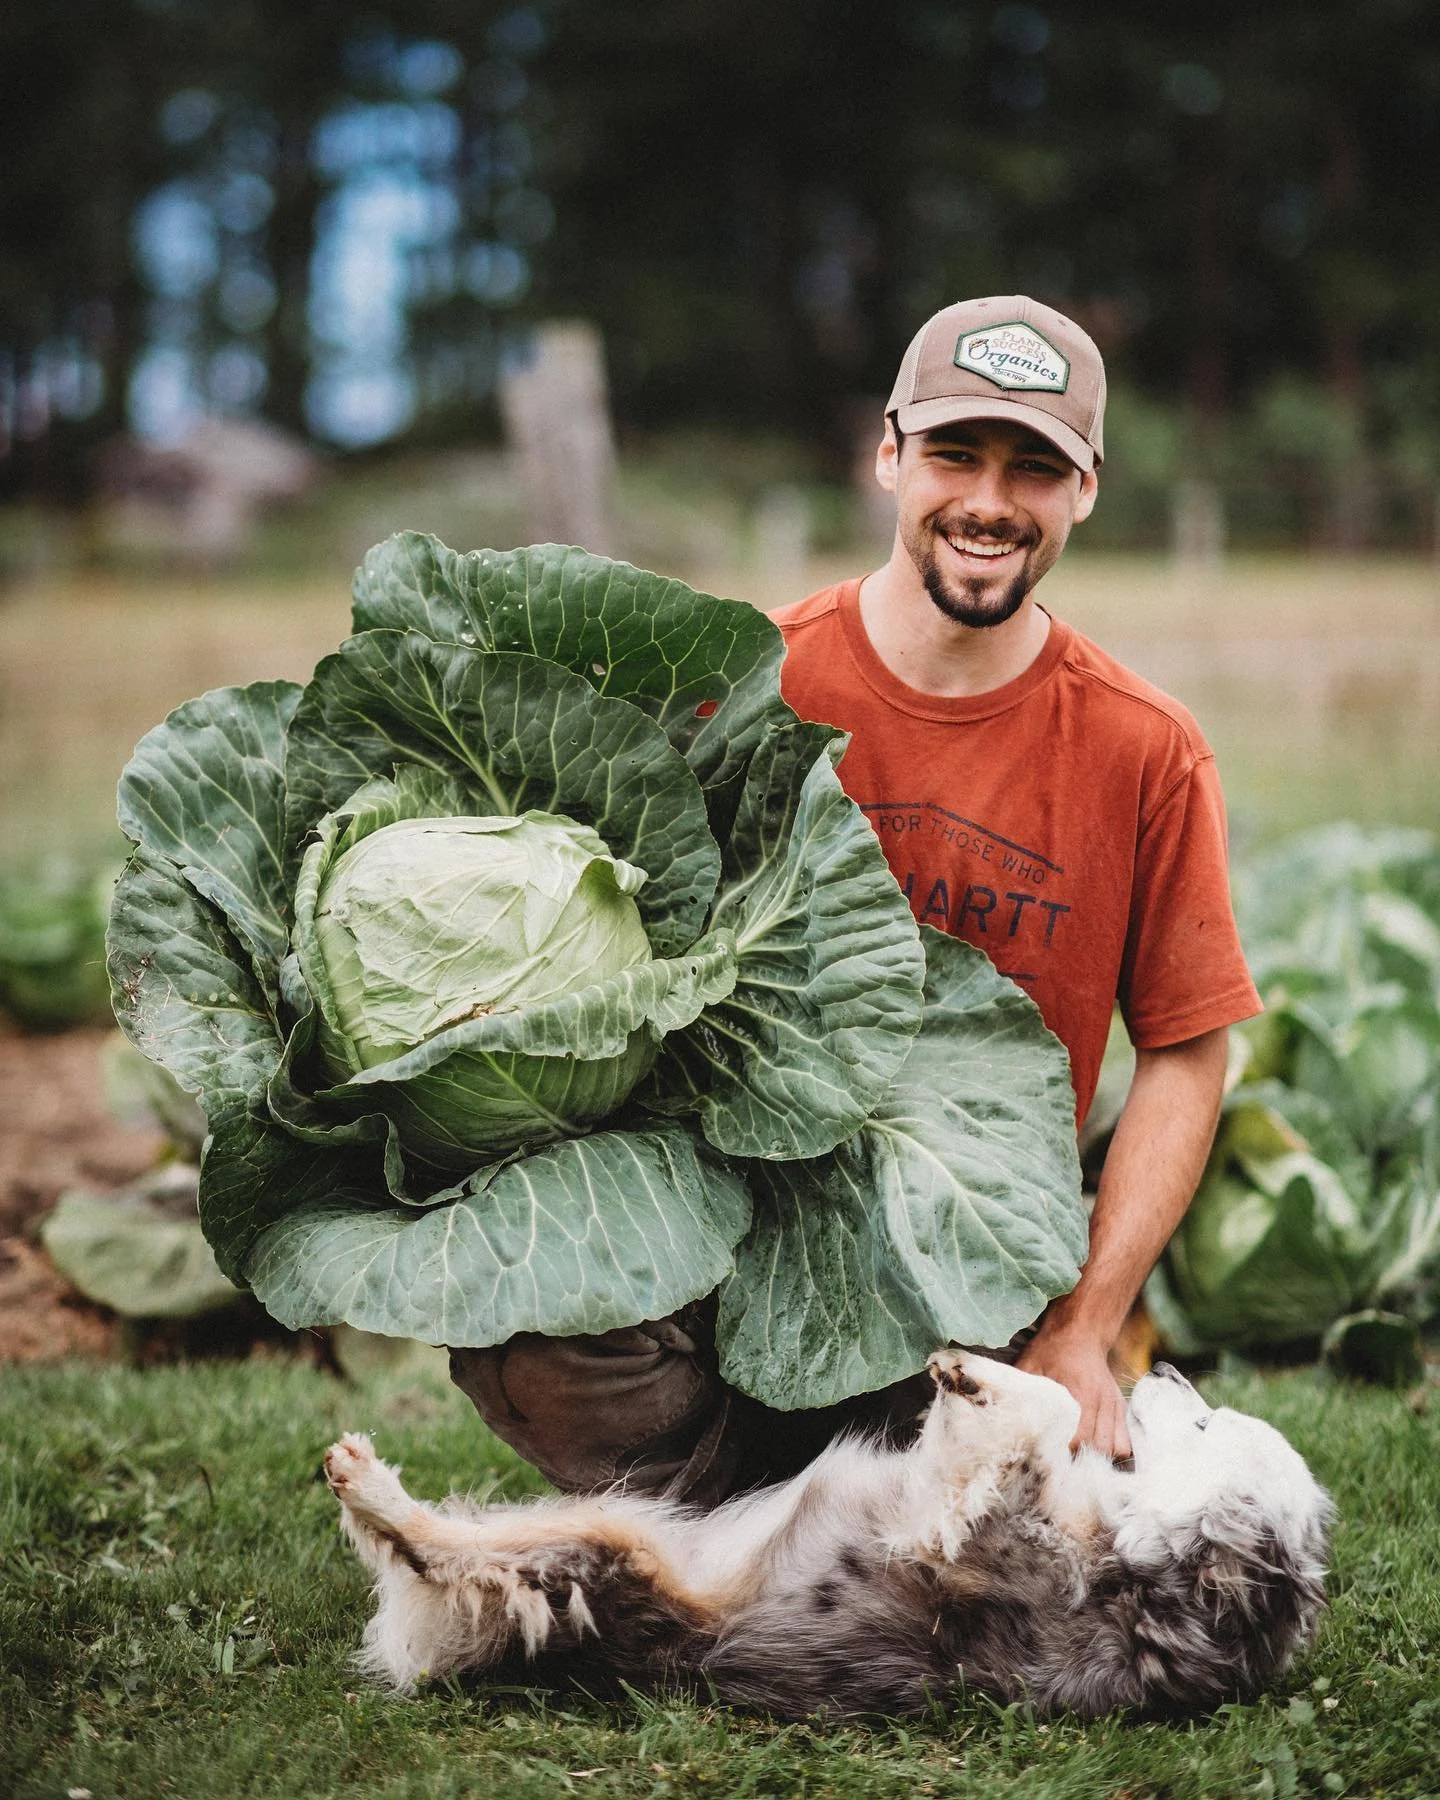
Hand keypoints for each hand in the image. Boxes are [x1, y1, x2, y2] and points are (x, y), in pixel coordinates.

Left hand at [1016, 1328, 1132, 1464]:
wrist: (1081, 1332)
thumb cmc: (1050, 1349)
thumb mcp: (1030, 1365)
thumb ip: (1021, 1390)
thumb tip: (1000, 1412)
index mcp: (1080, 1393)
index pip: (1078, 1438)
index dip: (1064, 1455)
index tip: (1049, 1462)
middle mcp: (1102, 1402)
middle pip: (1100, 1449)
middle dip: (1082, 1462)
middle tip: (1063, 1467)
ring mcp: (1114, 1405)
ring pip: (1117, 1449)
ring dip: (1100, 1459)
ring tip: (1079, 1462)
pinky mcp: (1120, 1407)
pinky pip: (1126, 1441)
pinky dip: (1113, 1452)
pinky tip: (1096, 1453)